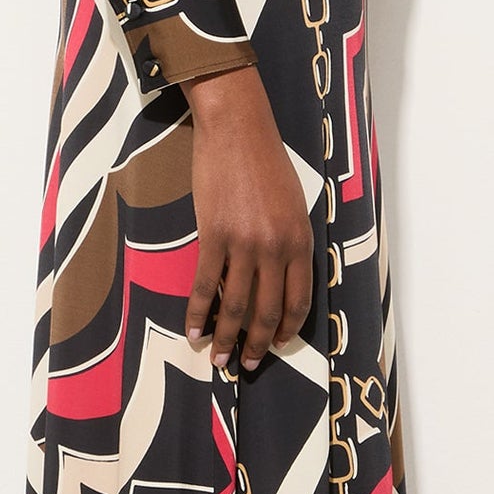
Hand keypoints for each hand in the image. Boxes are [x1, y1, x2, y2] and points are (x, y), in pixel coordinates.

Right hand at [180, 64, 312, 371]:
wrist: (238, 128)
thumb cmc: (266, 161)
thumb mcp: (292, 204)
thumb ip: (289, 241)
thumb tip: (277, 277)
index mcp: (300, 240)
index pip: (298, 299)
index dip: (286, 327)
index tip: (277, 344)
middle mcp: (276, 247)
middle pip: (267, 309)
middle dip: (258, 343)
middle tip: (249, 365)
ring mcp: (244, 244)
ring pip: (235, 305)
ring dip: (227, 337)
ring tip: (219, 359)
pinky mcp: (214, 236)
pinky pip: (204, 284)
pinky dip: (197, 311)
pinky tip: (193, 330)